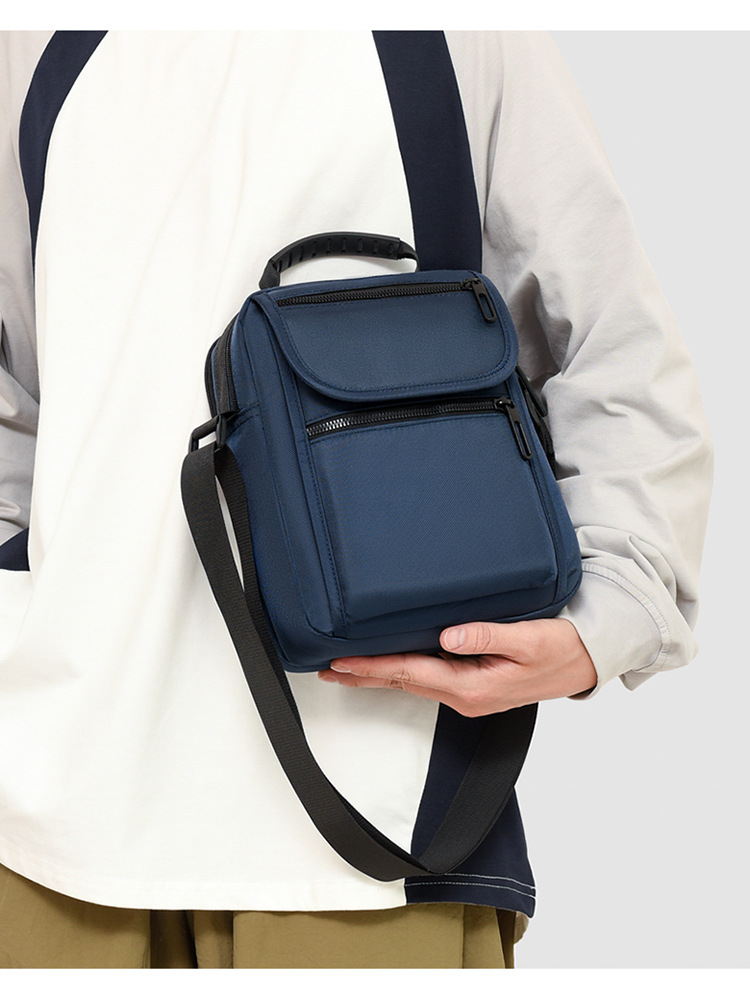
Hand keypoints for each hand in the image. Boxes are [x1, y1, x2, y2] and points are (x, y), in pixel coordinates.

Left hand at [318, 618, 596, 716]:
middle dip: (363, 675)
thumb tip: (450, 636)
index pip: (410, 673)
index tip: (342, 662)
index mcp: (472, 686)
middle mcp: (464, 695)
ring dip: (378, 675)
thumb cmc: (560, 649)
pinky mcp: (473, 685)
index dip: (373, 667)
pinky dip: (401, 672)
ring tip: (345, 669)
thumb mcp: (528, 640)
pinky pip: (427, 678)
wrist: (584, 664)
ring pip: (412, 682)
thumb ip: (488, 636)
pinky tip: (389, 665)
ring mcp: (468, 693)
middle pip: (402, 682)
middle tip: (326, 668)